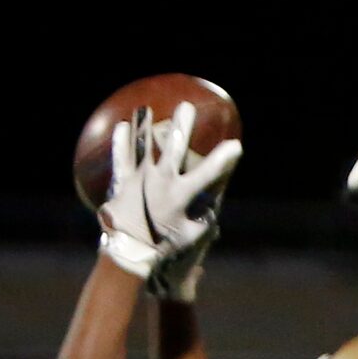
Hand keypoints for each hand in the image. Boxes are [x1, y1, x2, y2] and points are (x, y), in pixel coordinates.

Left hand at [99, 102, 241, 287]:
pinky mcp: (123, 180)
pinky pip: (121, 156)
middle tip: (186, 108)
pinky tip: (122, 126)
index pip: (209, 173)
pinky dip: (121, 142)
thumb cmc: (162, 247)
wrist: (130, 251)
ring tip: (145, 108)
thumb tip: (211, 215)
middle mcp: (162, 180)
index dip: (224, 158)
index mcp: (181, 194)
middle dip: (182, 125)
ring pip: (144, 144)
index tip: (236, 146)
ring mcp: (140, 177)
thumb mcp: (189, 239)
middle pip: (174, 146)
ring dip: (145, 124)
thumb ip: (202, 225)